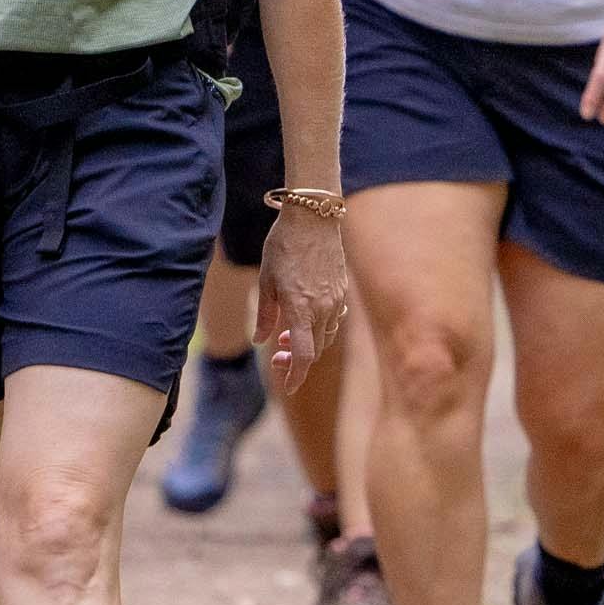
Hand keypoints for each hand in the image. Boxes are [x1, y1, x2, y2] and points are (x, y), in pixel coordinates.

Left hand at [256, 203, 349, 395]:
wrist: (313, 216)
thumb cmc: (283, 245)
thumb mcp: (266, 280)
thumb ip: (264, 314)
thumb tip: (261, 341)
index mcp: (301, 309)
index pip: (304, 356)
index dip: (296, 376)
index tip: (288, 387)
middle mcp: (322, 308)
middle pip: (315, 350)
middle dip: (296, 359)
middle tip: (277, 355)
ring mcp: (336, 299)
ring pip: (326, 336)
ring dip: (309, 342)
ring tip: (286, 334)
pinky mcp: (342, 289)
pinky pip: (334, 318)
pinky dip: (321, 326)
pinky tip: (307, 317)